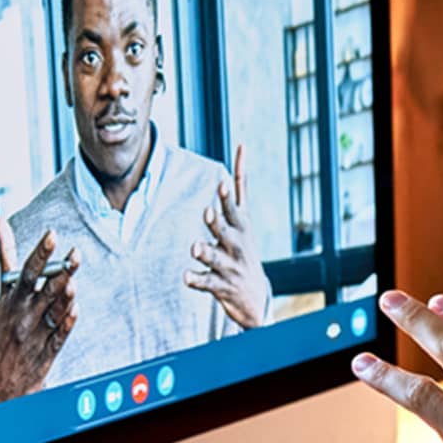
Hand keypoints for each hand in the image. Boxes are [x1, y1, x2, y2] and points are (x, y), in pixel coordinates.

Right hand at [0, 220, 77, 407]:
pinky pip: (59, 336)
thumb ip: (7, 257)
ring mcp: (35, 334)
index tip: (52, 234)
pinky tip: (75, 309)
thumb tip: (1, 221)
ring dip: (63, 297)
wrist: (0, 380)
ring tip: (72, 282)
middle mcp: (23, 315)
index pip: (26, 271)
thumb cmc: (5, 327)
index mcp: (12, 299)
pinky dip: (66, 322)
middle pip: (43, 290)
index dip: (40, 253)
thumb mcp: (3, 293)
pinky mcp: (47, 351)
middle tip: (75, 254)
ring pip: (52, 312)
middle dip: (59, 272)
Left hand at [184, 144, 270, 328]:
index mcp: (241, 226)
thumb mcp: (245, 218)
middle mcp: (237, 244)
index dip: (228, 198)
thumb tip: (242, 144)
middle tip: (208, 212)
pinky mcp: (221, 285)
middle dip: (217, 222)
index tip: (222, 182)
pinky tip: (187, 277)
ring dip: (205, 252)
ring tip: (195, 248)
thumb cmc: (243, 249)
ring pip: (215, 257)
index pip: (236, 206)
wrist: (255, 297)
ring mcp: (230, 266)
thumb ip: (239, 186)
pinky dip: (196, 279)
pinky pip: (206, 282)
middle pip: (226, 230)